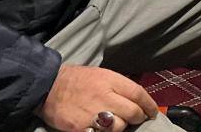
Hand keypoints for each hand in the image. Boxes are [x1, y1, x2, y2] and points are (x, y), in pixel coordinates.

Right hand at [36, 64, 157, 131]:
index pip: (138, 93)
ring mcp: (92, 113)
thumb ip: (119, 86)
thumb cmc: (76, 80)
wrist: (49, 86)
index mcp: (110, 80)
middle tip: (138, 119)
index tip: (152, 111)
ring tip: (115, 122)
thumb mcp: (101, 74)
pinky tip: (101, 128)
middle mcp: (104, 96)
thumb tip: (136, 98)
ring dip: (121, 126)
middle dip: (138, 117)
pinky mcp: (81, 128)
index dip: (149, 104)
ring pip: (119, 126)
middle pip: (132, 111)